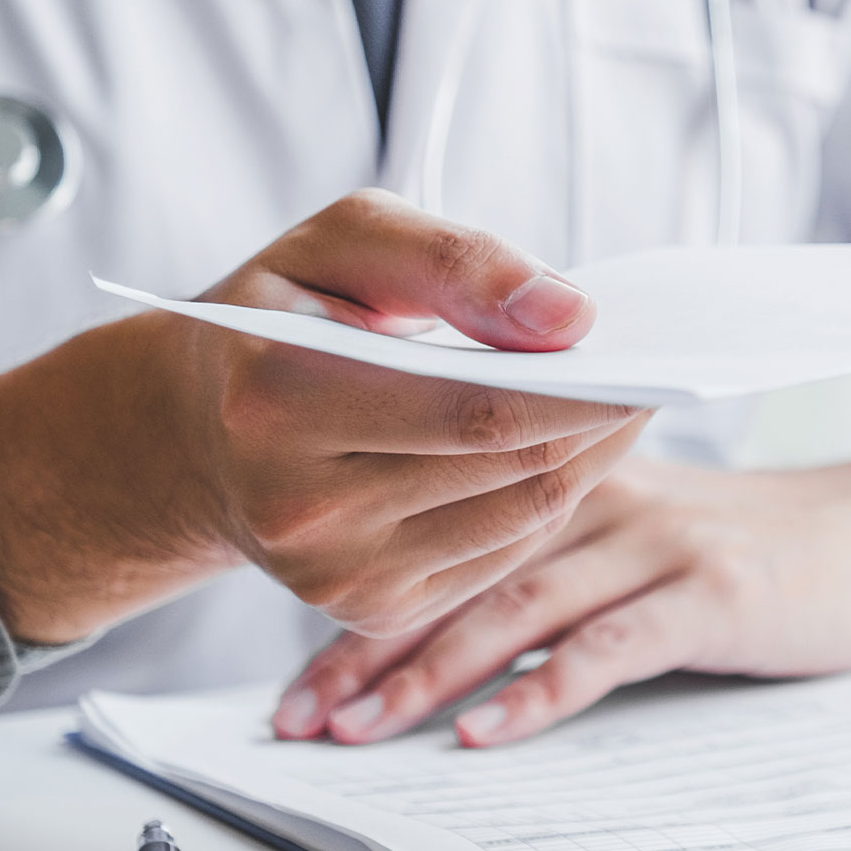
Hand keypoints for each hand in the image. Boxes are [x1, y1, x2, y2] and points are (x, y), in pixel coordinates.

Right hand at [0, 189, 647, 643]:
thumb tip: (572, 317)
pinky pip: (502, 554)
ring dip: (592, 458)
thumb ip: (454, 260)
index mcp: (277, 398)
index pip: (478, 406)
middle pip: (510, 464)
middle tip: (657, 368)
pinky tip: (570, 449)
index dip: (580, 384)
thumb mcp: (342, 241)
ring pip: (522, 516)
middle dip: (602, 416)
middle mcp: (299, 507)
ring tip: (628, 400)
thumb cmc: (281, 313)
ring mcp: (334, 575)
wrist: (193, 431)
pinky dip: (550, 497)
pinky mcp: (368, 609)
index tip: (645, 349)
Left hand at [271, 440, 850, 744]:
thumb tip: (439, 637)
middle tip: (299, 720)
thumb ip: (551, 558)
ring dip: (431, 672)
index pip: (439, 540)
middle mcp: (599, 497)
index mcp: (567, 478)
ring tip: (362, 732)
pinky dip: (541, 692)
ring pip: (519, 603)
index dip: (359, 610)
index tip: (297, 688)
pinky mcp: (711, 592)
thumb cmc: (749, 547)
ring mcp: (658, 541)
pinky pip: (609, 645)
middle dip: (368, 649)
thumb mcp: (638, 532)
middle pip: (459, 570)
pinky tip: (485, 736)